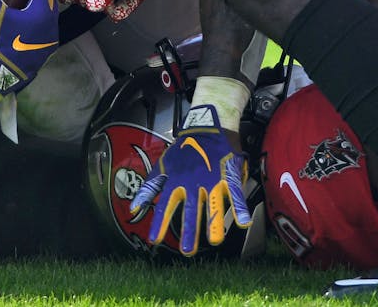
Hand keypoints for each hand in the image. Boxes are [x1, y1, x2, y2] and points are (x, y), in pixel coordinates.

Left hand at [130, 104, 250, 254]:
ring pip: (213, 204)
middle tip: (187, 251)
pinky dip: (239, 207)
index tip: (155, 240)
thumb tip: (134, 208)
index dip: (160, 222)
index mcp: (176, 181)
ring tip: (215, 240)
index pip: (165, 205)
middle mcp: (193, 183)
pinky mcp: (228, 174)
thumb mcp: (162, 166)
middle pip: (191, 209)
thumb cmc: (184, 149)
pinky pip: (235, 193)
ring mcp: (211, 179)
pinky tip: (243, 222)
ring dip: (214, 223)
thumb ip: (149, 188)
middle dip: (189, 230)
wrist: (208, 126)